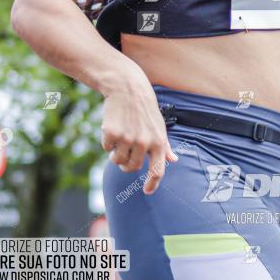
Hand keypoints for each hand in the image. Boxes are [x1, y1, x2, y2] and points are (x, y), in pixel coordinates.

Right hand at [101, 64, 177, 194]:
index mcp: (158, 142)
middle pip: (133, 168)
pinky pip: (106, 148)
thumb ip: (165, 145)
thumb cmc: (145, 109)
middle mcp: (144, 142)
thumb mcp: (159, 126)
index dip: (152, 184)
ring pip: (118, 160)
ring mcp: (127, 139)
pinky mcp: (112, 134)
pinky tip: (112, 128)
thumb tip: (173, 160)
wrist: (128, 88)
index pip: (158, 170)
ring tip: (119, 139)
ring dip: (116, 155)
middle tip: (125, 156)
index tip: (147, 191)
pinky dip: (107, 142)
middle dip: (127, 166)